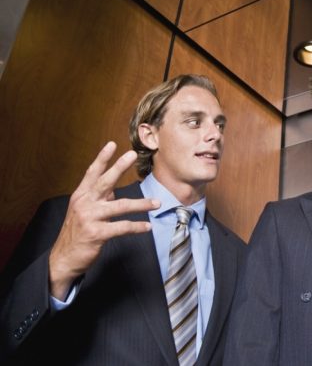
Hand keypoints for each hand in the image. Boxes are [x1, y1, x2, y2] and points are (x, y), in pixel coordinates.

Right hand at [48, 142, 159, 298]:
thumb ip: (98, 198)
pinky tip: (148, 227)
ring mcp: (90, 218)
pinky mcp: (96, 233)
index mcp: (81, 196)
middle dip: (119, 166)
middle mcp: (84, 203)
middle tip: (132, 154)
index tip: (112, 144)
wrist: (64, 258)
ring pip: (120, 206)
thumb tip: (113, 188)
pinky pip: (122, 227)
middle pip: (105, 182)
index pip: (92, 173)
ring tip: (157, 203)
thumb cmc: (77, 233)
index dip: (102, 158)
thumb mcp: (84, 211)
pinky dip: (137, 227)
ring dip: (141, 204)